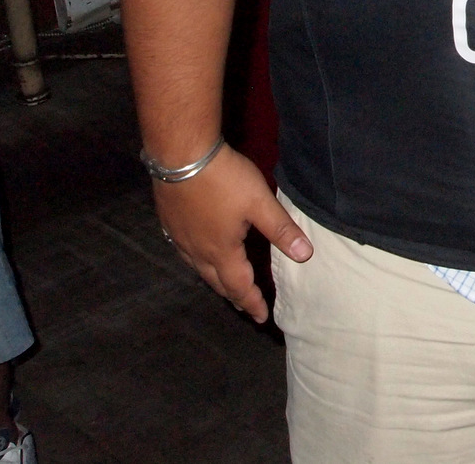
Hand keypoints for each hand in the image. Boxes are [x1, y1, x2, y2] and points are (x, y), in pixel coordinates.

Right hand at [152, 143, 311, 322]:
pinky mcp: (169, 222)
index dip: (252, 302)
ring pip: (198, 268)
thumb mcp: (259, 202)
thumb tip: (304, 255)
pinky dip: (198, 261)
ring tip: (224, 284)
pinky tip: (198, 252)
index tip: (262, 317)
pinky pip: (185, 252)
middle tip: (245, 305)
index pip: (239, 285)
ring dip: (214, 279)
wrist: (181, 156)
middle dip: (233, 295)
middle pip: (216, 281)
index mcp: (221, 251)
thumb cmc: (223, 179)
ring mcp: (180, 237)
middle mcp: (197, 251)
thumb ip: (281, 229)